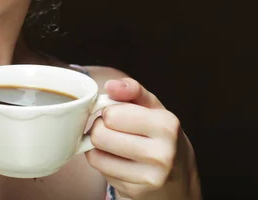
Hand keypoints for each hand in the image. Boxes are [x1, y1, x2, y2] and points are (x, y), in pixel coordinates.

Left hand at [85, 78, 183, 198]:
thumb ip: (133, 90)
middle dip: (101, 128)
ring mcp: (149, 176)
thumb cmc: (161, 138)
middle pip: (99, 134)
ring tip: (115, 145)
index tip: (119, 116)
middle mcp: (162, 153)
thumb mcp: (154, 109)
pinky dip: (104, 163)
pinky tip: (119, 161)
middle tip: (114, 131)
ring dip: (99, 147)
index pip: (112, 114)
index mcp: (166, 125)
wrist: (179, 181)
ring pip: (95, 153)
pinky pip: (100, 170)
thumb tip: (111, 86)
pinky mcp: (135, 192)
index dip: (110, 112)